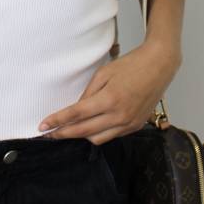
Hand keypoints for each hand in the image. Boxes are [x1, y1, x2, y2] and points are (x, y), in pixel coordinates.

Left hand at [36, 42, 180, 143]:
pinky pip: (112, 135)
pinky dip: (98, 133)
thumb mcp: (104, 73)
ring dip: (81, 136)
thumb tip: (76, 109)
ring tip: (68, 130)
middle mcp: (119, 116)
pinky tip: (90, 126)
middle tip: (49, 133)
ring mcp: (129, 124)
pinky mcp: (136, 126)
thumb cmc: (131, 65)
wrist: (159, 65)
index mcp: (109, 100)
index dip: (57, 121)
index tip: (43, 126)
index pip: (76, 115)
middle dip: (64, 134)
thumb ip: (88, 93)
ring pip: (98, 139)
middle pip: (84, 132)